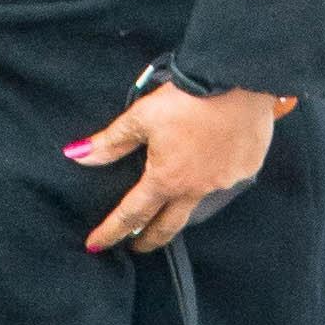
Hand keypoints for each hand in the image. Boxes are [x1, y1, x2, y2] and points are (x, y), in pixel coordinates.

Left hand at [67, 80, 284, 253]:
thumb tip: (78, 155)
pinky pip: (227, 178)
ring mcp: (224, 182)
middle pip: (169, 226)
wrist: (236, 79)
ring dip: (183, 205)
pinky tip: (212, 160)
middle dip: (149, 240)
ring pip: (200, 202)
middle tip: (137, 246)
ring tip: (173, 202)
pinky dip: (216, 174)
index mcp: (166, 179)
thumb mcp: (141, 116)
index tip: (96, 245)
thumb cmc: (187, 98)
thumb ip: (111, 142)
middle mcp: (196, 188)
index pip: (131, 214)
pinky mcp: (247, 168)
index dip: (111, 232)